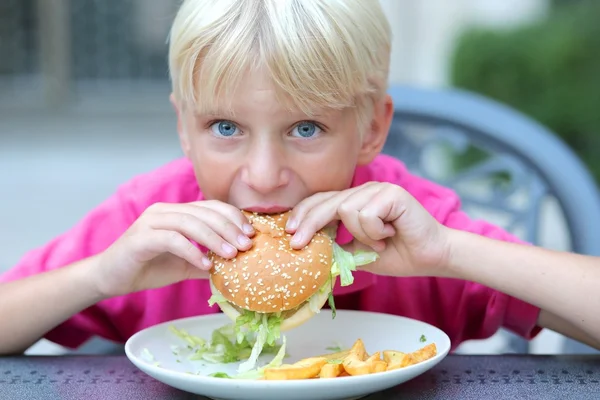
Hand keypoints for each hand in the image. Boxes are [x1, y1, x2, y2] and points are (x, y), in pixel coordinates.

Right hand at [93, 201, 254, 297]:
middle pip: (204, 212)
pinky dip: (192, 251)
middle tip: (246, 245)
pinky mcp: (141, 237)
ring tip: (231, 255)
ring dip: (214, 238)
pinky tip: (205, 265)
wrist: (110, 278)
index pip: (211, 207)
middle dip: (229, 228)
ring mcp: (151, 221)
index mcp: (177, 212)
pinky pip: (172, 239)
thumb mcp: (184, 265)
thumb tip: (236, 268)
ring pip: (190, 222)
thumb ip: (206, 262)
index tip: (251, 234)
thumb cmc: (147, 267)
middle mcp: (164, 211)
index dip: (233, 218)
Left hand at [286, 182, 450, 276]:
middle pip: (327, 201)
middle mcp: (364, 191)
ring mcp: (378, 190)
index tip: (289, 233)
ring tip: (380, 241)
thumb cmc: (398, 254)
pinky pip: (366, 214)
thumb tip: (309, 248)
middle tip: (296, 242)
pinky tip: (390, 233)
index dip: (303, 215)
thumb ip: (338, 246)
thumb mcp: (359, 252)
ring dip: (360, 233)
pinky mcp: (392, 193)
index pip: (321, 201)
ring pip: (347, 209)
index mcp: (355, 202)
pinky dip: (375, 231)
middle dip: (309, 223)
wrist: (431, 257)